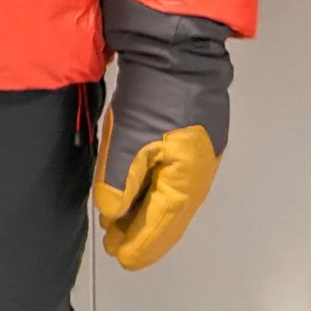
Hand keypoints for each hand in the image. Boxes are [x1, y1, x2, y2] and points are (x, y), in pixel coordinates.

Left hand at [92, 109, 219, 270]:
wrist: (179, 53)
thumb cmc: (154, 99)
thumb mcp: (129, 139)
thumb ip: (119, 181)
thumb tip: (112, 214)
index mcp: (185, 181)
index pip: (160, 223)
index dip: (140, 243)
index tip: (121, 258)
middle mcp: (197, 174)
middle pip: (169, 215)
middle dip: (143, 234)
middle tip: (117, 249)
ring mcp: (198, 156)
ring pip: (171, 198)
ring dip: (148, 215)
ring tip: (122, 227)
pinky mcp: (191, 139)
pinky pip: (172, 180)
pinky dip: (154, 194)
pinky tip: (140, 195)